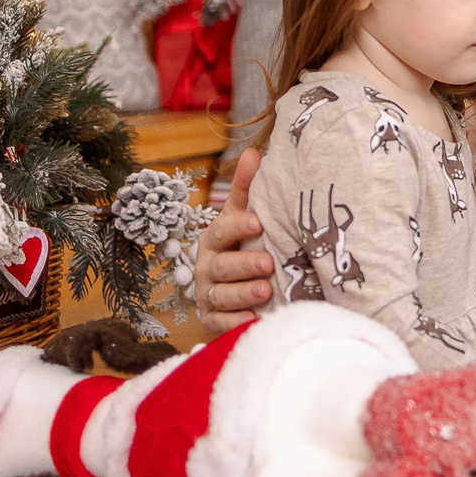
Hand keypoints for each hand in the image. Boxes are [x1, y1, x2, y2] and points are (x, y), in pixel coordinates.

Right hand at [192, 149, 276, 335]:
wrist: (232, 283)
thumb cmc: (242, 243)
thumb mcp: (243, 214)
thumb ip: (247, 187)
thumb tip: (254, 152)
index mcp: (215, 237)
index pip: (222, 229)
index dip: (238, 226)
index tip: (258, 223)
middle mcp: (207, 265)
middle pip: (222, 266)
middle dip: (244, 265)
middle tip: (268, 264)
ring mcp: (207, 293)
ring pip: (221, 295)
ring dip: (242, 294)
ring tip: (266, 292)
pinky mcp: (213, 319)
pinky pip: (220, 323)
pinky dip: (234, 322)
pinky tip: (251, 320)